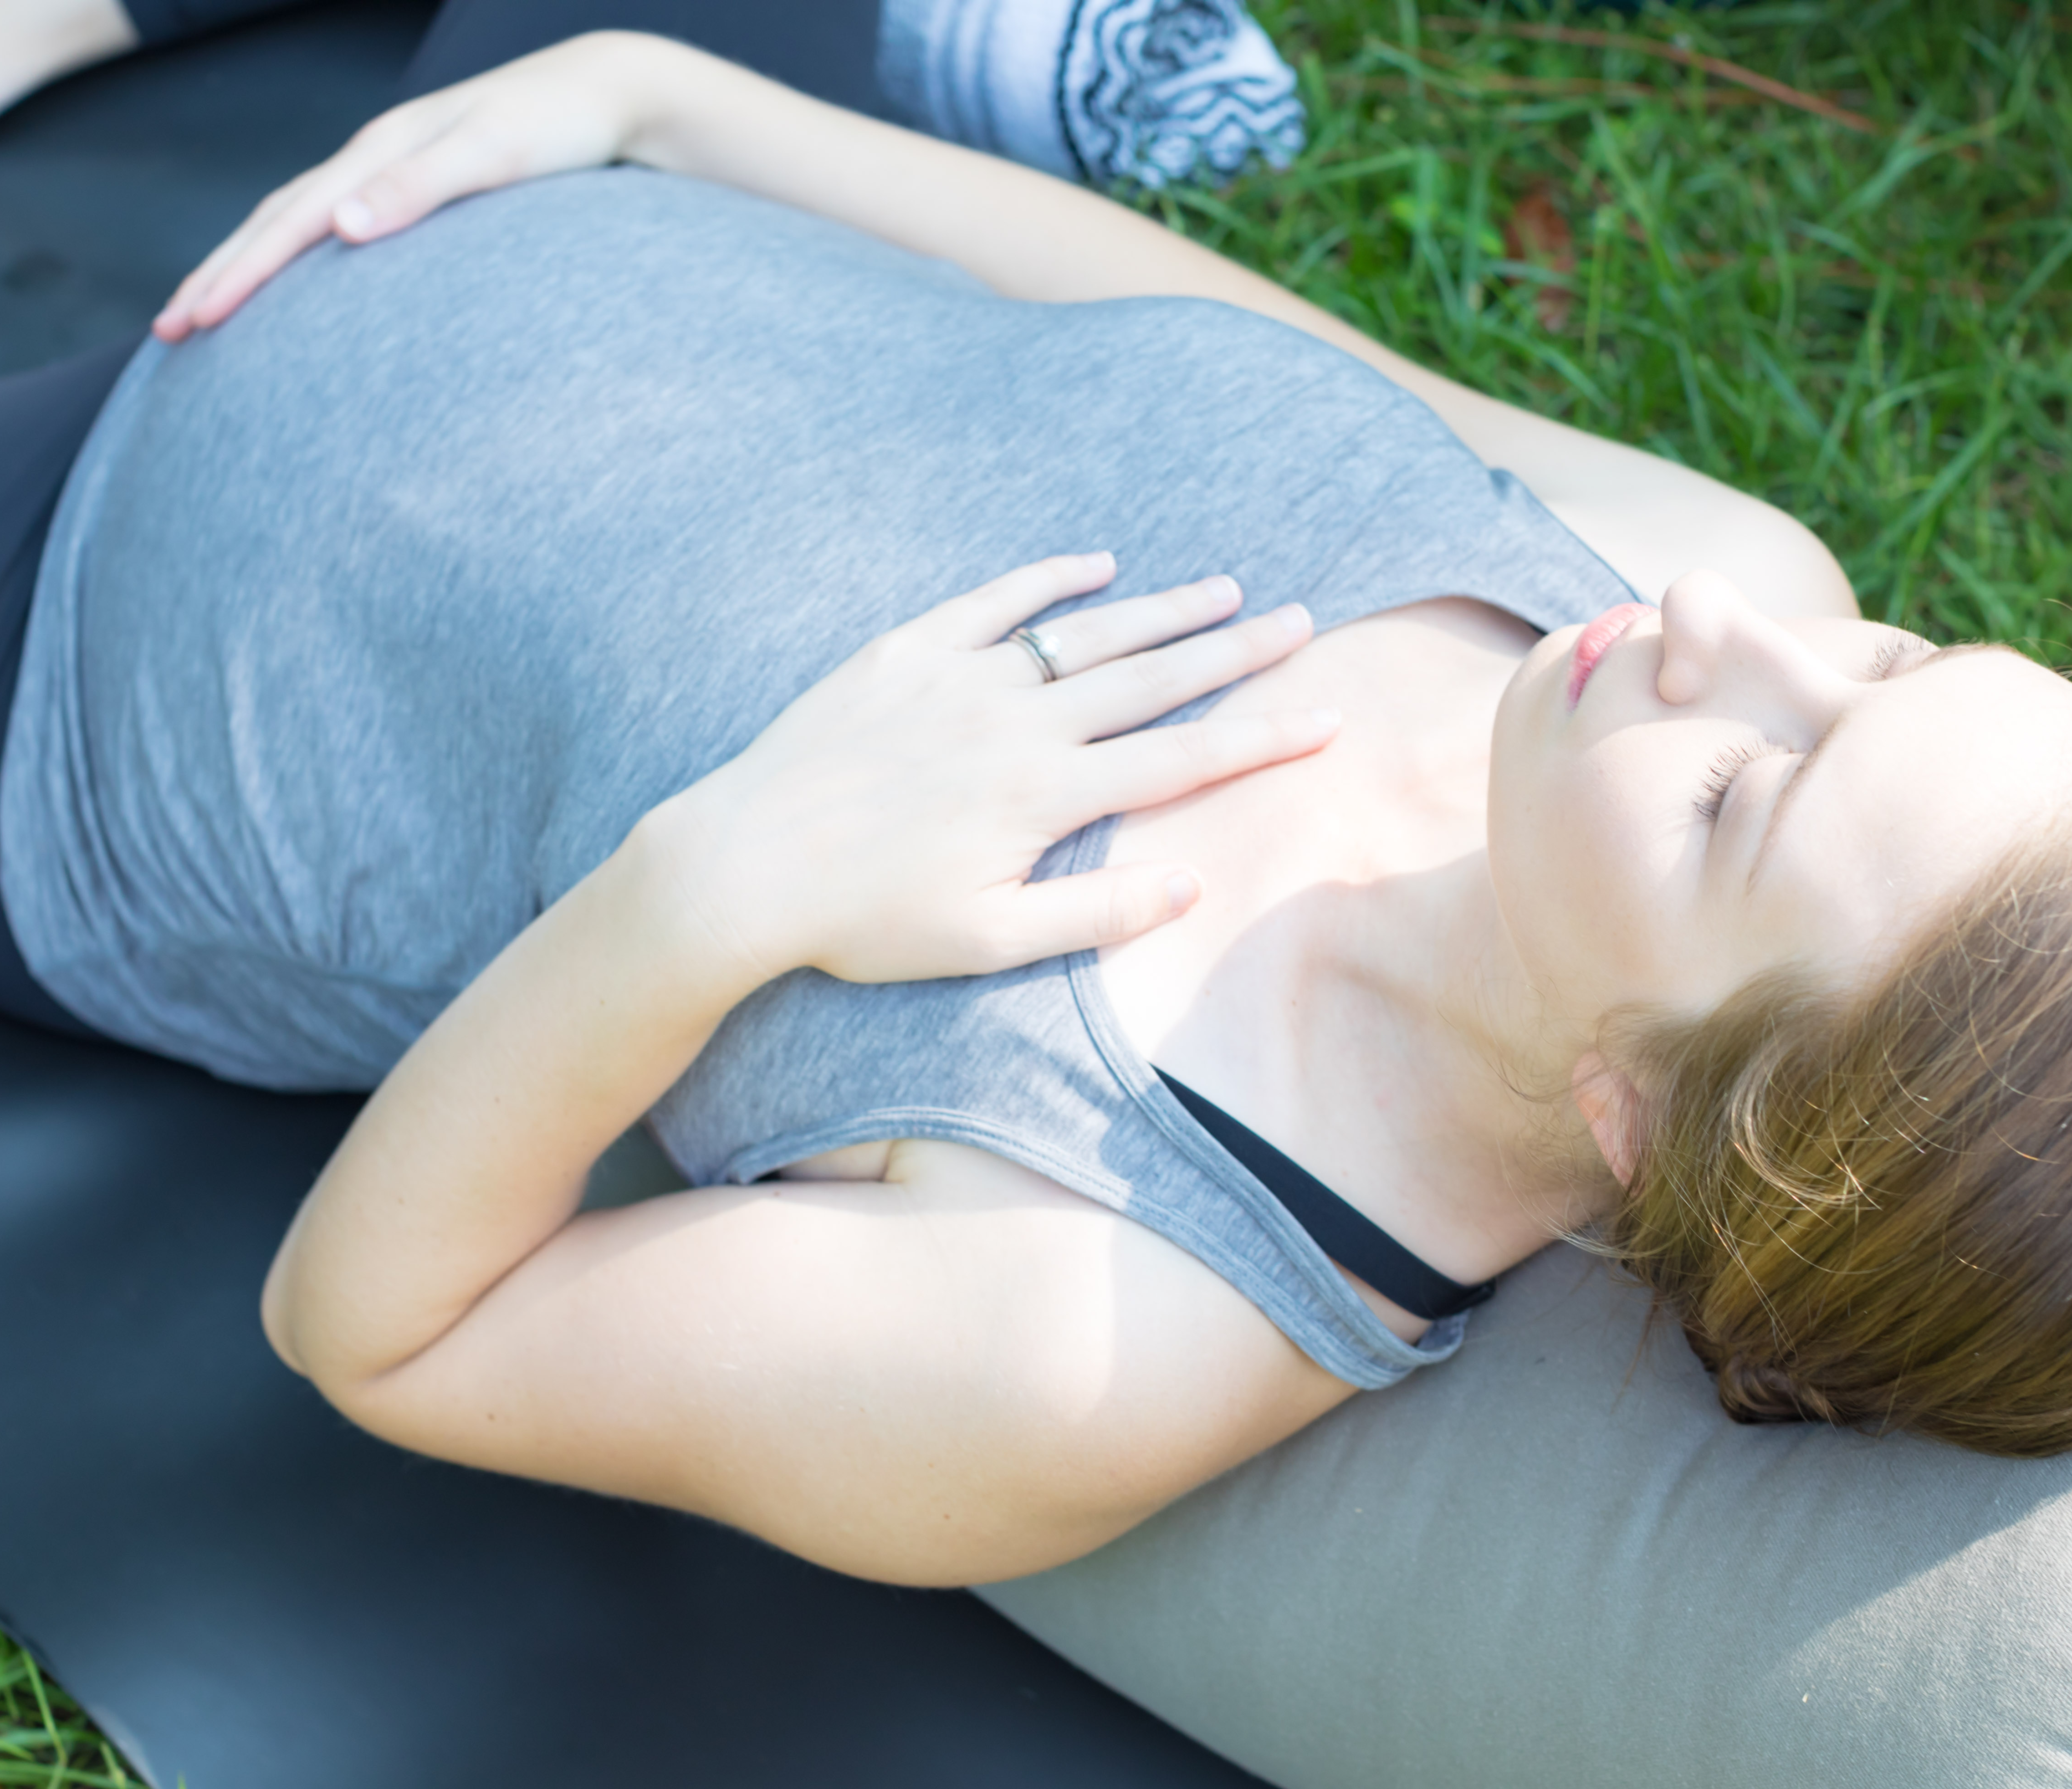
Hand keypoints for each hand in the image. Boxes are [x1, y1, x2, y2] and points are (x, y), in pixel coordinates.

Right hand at [153, 31, 665, 340]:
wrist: (606, 94)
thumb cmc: (557, 128)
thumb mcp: (492, 155)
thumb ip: (418, 187)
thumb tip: (340, 226)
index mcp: (382, 151)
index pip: (288, 220)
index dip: (237, 273)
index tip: (193, 321)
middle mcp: (375, 156)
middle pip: (273, 218)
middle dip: (217, 274)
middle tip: (166, 332)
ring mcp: (392, 168)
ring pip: (295, 218)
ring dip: (245, 264)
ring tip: (204, 310)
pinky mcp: (415, 183)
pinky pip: (331, 222)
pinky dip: (293, 253)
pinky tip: (289, 284)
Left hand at [646, 555, 1327, 987]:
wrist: (745, 865)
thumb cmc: (866, 922)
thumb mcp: (988, 940)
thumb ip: (1095, 911)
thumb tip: (1189, 883)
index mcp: (1045, 796)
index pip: (1179, 761)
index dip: (1260, 737)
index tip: (1325, 714)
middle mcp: (1017, 724)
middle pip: (1151, 681)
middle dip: (1234, 652)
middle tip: (1300, 622)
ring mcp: (962, 679)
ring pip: (1087, 634)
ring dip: (1162, 610)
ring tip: (1224, 589)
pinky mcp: (906, 653)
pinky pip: (994, 602)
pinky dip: (1049, 579)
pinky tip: (1097, 565)